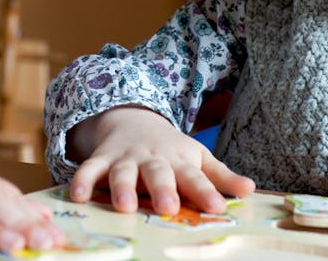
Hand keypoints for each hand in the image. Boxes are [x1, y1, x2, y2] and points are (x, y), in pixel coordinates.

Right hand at [66, 106, 254, 215]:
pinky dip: (81, 181)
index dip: (206, 191)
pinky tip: (77, 196)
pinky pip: (89, 169)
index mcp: (180, 161)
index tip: (218, 207)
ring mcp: (125, 158)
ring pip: (123, 172)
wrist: (134, 120)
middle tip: (168, 208)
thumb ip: (220, 176)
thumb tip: (250, 190)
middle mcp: (152, 159)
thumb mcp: (197, 158)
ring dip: (122, 188)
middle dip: (162, 190)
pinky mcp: (102, 159)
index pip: (195, 177)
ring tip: (124, 206)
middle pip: (158, 174)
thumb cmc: (171, 150)